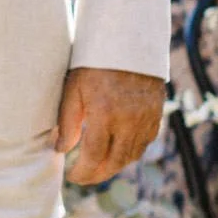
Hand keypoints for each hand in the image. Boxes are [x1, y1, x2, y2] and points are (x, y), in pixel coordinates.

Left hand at [57, 67, 165, 184]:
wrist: (129, 40)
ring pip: (132, 155)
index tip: (73, 176)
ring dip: (114, 165)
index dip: (83, 172)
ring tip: (98, 167)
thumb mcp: (74, 88)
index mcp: (105, 113)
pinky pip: (145, 143)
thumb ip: (68, 121)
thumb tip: (61, 149)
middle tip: (84, 177)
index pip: (94, 156)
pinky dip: (131, 152)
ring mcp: (146, 118)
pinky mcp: (156, 114)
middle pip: (115, 162)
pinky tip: (118, 151)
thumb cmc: (94, 62)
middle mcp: (129, 120)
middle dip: (98, 174)